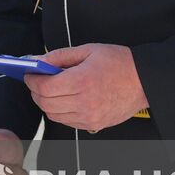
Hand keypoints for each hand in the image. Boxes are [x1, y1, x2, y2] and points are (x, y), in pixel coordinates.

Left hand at [24, 44, 149, 132]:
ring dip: (46, 103)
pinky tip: (64, 99)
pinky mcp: (94, 124)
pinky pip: (67, 122)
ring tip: (50, 90)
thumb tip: (37, 60)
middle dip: (36, 92)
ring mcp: (89, 117)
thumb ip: (60, 56)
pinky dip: (59, 112)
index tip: (29, 73)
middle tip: (36, 81)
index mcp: (82, 81)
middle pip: (45, 104)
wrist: (145, 81)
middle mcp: (84, 103)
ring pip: (53, 115)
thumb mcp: (88, 50)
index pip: (44, 88)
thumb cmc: (119, 62)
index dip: (32, 80)